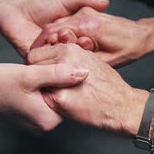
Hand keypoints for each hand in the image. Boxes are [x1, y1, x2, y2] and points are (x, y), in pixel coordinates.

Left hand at [0, 0, 108, 56]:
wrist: (15, 10)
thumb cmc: (40, 4)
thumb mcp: (66, 0)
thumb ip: (85, 1)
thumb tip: (106, 3)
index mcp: (72, 38)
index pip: (85, 46)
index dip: (88, 44)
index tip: (88, 40)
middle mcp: (62, 50)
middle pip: (75, 56)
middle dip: (75, 50)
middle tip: (72, 40)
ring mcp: (50, 58)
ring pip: (61, 63)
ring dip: (61, 54)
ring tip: (58, 41)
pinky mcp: (36, 63)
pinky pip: (44, 67)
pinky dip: (48, 61)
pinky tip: (49, 49)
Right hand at [0, 62, 88, 132]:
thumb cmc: (0, 81)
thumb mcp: (32, 74)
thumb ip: (59, 74)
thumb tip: (84, 73)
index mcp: (48, 121)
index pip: (71, 98)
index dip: (67, 78)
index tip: (58, 65)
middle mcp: (44, 126)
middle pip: (63, 99)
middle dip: (59, 81)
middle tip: (45, 68)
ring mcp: (37, 122)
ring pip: (54, 97)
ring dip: (50, 83)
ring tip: (38, 72)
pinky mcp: (30, 115)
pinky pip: (44, 100)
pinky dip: (42, 87)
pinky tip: (34, 77)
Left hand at [28, 43, 148, 135]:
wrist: (121, 105)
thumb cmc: (107, 84)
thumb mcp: (89, 59)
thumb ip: (68, 57)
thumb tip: (50, 57)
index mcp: (69, 49)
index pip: (36, 53)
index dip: (37, 64)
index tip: (41, 72)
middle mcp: (63, 60)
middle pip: (33, 66)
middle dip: (37, 75)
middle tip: (47, 85)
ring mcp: (59, 80)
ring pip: (37, 82)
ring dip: (42, 88)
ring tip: (56, 93)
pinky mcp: (59, 99)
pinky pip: (44, 99)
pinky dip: (49, 102)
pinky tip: (62, 103)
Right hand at [30, 7, 153, 66]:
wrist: (143, 35)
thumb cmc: (129, 49)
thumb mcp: (108, 61)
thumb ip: (84, 62)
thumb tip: (64, 73)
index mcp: (87, 27)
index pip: (54, 33)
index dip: (41, 48)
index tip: (33, 62)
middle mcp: (84, 16)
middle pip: (52, 28)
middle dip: (41, 44)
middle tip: (32, 62)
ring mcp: (86, 12)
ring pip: (58, 24)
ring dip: (49, 40)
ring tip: (41, 58)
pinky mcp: (87, 13)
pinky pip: (67, 23)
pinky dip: (59, 34)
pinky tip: (56, 49)